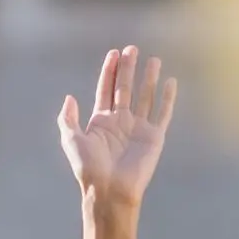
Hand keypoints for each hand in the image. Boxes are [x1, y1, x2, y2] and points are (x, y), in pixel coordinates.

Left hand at [58, 46, 176, 213]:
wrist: (110, 190)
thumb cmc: (88, 168)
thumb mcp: (71, 140)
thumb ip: (67, 119)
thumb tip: (69, 97)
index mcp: (101, 121)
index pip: (106, 89)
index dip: (109, 71)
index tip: (113, 53)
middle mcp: (120, 121)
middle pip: (125, 88)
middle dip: (128, 69)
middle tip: (132, 48)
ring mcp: (138, 128)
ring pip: (145, 96)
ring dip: (148, 78)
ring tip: (153, 59)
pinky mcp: (154, 137)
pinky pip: (163, 113)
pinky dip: (167, 98)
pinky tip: (170, 82)